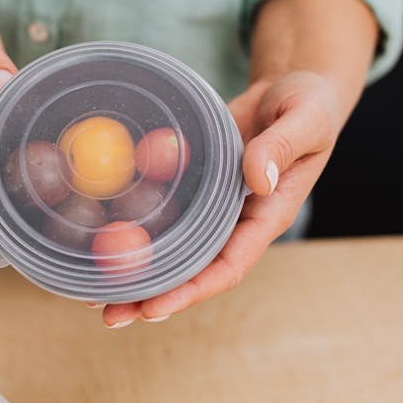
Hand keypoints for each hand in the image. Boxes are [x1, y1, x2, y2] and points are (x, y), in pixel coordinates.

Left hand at [102, 70, 343, 326]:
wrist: (293, 87)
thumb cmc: (310, 104)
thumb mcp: (306, 119)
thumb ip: (281, 147)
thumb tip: (256, 178)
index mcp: (267, 216)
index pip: (229, 266)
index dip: (192, 290)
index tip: (155, 307)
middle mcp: (236, 220)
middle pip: (192, 270)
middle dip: (152, 295)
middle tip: (109, 314)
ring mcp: (213, 206)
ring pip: (173, 248)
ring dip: (137, 271)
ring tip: (93, 293)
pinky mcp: (195, 185)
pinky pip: (164, 212)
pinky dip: (134, 225)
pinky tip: (98, 235)